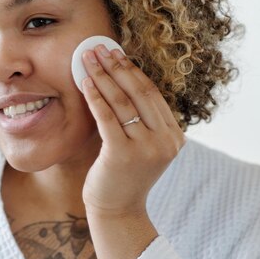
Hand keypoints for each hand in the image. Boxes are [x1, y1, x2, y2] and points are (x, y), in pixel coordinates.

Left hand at [80, 45, 184, 217]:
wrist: (117, 211)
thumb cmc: (123, 175)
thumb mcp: (142, 146)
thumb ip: (141, 121)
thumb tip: (120, 79)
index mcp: (174, 136)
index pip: (152, 94)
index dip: (132, 70)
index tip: (116, 52)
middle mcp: (166, 141)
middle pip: (139, 92)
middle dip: (116, 66)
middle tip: (99, 47)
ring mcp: (146, 148)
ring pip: (122, 102)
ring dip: (102, 76)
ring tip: (87, 58)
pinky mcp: (122, 154)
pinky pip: (107, 117)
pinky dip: (95, 97)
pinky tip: (84, 82)